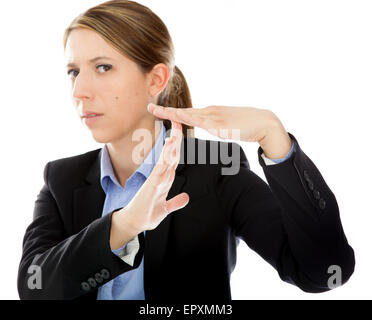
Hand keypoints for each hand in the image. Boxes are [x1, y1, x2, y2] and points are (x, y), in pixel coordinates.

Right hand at [120, 120, 188, 232]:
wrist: (134, 224)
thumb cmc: (147, 214)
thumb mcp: (166, 208)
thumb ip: (176, 202)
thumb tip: (186, 197)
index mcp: (165, 180)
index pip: (174, 159)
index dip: (179, 147)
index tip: (182, 134)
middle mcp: (161, 177)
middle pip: (171, 154)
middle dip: (176, 139)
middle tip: (180, 122)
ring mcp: (156, 179)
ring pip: (166, 158)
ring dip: (172, 145)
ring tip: (176, 130)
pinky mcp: (152, 185)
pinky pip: (160, 169)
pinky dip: (165, 159)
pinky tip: (168, 150)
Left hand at [147, 103, 291, 158]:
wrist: (264, 123)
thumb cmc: (246, 125)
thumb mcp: (225, 125)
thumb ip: (214, 124)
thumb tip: (206, 125)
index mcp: (209, 113)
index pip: (187, 113)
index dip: (171, 112)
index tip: (157, 109)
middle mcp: (209, 113)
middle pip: (184, 112)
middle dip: (166, 111)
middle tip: (149, 107)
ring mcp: (215, 117)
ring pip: (190, 114)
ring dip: (173, 113)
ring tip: (157, 110)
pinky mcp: (222, 125)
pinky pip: (203, 122)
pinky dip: (190, 118)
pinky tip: (180, 116)